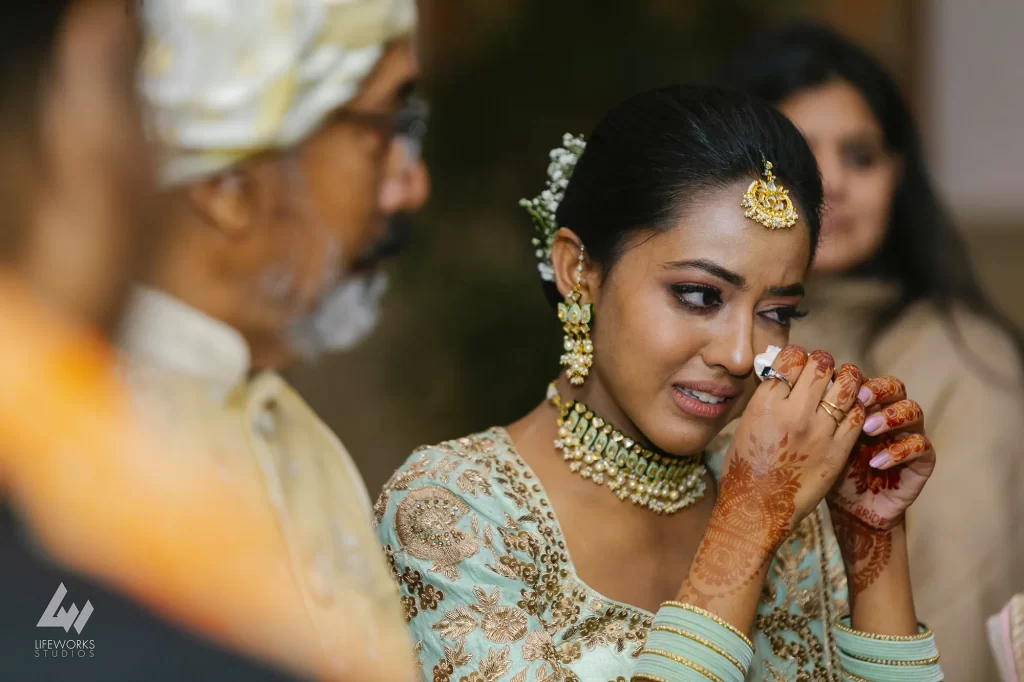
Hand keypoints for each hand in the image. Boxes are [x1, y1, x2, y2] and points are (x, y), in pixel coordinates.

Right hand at [681, 346, 865, 607]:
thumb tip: (784, 376)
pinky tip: (849, 409)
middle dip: (823, 362)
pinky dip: (856, 406)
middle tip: (822, 368)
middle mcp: (795, 413)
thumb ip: (768, 398)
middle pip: (821, 366)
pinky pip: (858, 415)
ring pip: (847, 385)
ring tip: (842, 383)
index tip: (798, 361)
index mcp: (766, 404)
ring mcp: (820, 432)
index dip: (797, 356)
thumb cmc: (744, 468)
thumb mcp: (746, 424)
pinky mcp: (839, 451)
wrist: (757, 510)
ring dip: (846, 378)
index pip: (791, 359)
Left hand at [827, 376, 935, 527]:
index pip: (870, 380)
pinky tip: (877, 462)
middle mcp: (891, 417)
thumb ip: (822, 417)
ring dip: (891, 417)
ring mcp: (909, 436)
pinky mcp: (922, 461)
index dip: (859, 379)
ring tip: (867, 429)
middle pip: (897, 388)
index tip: (838, 385)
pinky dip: (899, 451)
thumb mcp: (822, 441)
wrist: (851, 509)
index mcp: (867, 408)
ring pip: (914, 411)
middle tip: (861, 400)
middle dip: (880, 389)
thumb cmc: (833, 470)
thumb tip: (808, 387)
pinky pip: (921, 446)